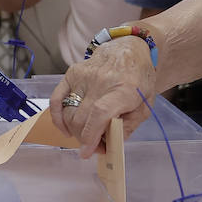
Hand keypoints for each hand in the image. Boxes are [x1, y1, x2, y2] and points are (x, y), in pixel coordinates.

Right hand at [50, 37, 156, 156]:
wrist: (129, 50)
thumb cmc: (139, 80)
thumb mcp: (145, 106)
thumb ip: (129, 127)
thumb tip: (109, 144)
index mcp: (123, 89)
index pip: (99, 114)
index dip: (91, 136)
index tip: (88, 152)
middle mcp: (101, 81)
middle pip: (81, 118)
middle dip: (85, 139)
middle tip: (95, 146)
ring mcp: (83, 76)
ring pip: (69, 113)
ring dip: (74, 131)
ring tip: (87, 136)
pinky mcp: (72, 73)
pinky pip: (57, 100)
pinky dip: (57, 118)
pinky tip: (66, 129)